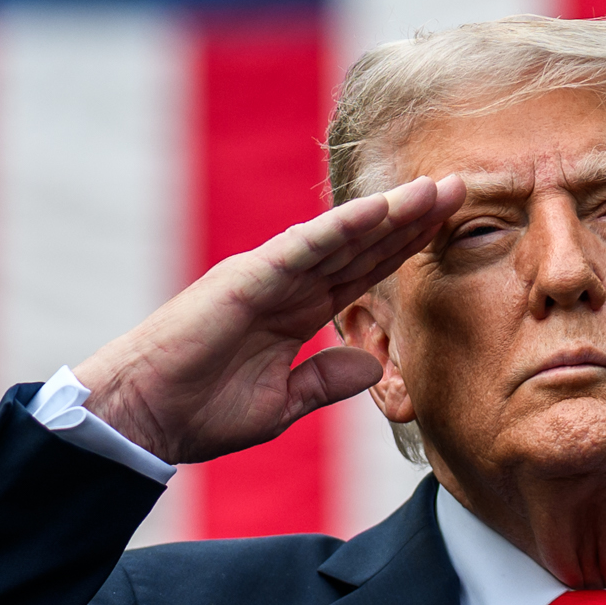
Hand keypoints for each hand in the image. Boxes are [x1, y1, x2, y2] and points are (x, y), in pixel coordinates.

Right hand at [73, 178, 464, 465]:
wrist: (144, 417)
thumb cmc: (200, 410)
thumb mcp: (281, 403)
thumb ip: (327, 381)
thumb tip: (373, 366)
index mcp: (298, 310)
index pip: (365, 270)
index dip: (406, 248)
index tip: (452, 227)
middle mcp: (288, 283)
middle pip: (363, 244)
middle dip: (411, 218)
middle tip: (461, 187)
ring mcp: (268, 275)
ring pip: (340, 236)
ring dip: (388, 213)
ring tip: (433, 190)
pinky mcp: (246, 278)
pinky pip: (302, 248)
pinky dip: (340, 228)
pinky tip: (377, 211)